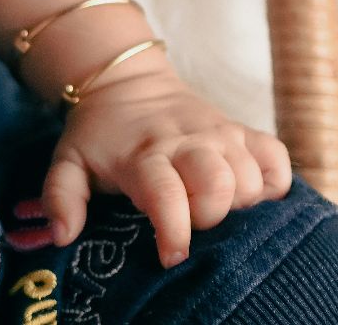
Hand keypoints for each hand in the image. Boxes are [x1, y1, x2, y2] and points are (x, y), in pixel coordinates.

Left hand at [40, 69, 292, 266]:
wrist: (127, 82)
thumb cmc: (99, 135)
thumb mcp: (68, 161)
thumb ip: (61, 197)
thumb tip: (62, 236)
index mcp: (144, 154)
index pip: (166, 194)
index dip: (174, 230)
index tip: (170, 255)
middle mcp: (188, 142)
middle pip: (220, 185)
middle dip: (211, 217)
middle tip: (192, 222)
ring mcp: (221, 134)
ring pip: (251, 178)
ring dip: (240, 204)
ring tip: (214, 208)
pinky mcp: (244, 131)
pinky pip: (277, 160)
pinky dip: (271, 183)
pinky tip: (248, 193)